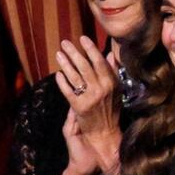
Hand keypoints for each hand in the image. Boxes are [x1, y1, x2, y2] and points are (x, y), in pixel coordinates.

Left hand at [54, 36, 122, 174]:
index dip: (90, 49)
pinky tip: (58, 74)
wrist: (105, 136)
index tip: (82, 38)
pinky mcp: (79, 108)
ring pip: (75, 77)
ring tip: (59, 54)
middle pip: (85, 66)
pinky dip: (62, 82)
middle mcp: (101, 90)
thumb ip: (112, 72)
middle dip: (74, 53)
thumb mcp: (116, 91)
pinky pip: (68, 91)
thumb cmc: (111, 112)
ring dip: (66, 64)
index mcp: (112, 84)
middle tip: (65, 43)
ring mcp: (90, 98)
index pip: (100, 62)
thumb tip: (109, 55)